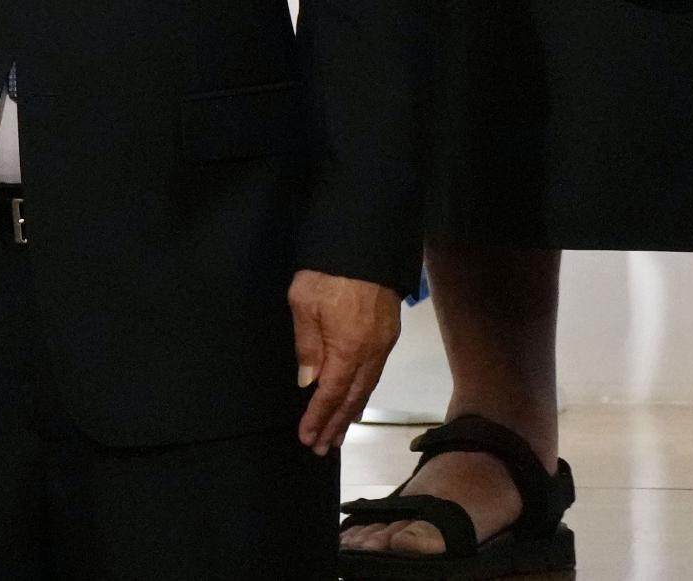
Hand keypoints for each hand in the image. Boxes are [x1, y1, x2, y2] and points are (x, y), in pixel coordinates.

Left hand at [289, 271, 402, 453]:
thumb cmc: (327, 273)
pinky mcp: (388, 333)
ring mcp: (383, 344)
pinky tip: (356, 399)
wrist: (364, 245)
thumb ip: (307, 345)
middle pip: (353, 398)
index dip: (319, 417)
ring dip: (351, 412)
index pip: (332, 394)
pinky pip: (375, 373)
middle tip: (322, 448)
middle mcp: (370, 353)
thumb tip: (309, 382)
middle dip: (337, 424)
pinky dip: (364, 392)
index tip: (308, 438)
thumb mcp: (303, 303)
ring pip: (367, 388)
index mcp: (347, 348)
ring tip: (338, 432)